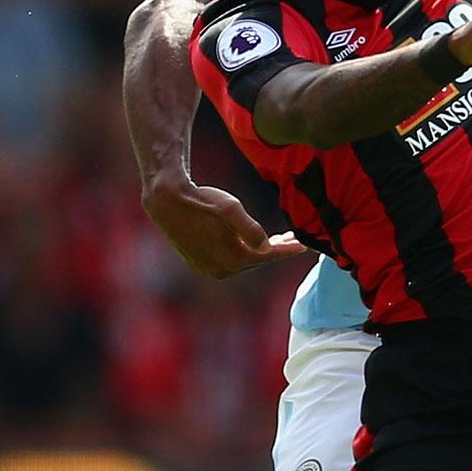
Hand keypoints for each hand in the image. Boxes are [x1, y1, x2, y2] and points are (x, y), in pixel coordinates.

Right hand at [144, 180, 305, 278]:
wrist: (167, 201)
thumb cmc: (200, 200)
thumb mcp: (229, 207)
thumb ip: (249, 228)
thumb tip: (265, 246)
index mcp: (232, 258)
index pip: (268, 256)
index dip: (287, 250)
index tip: (304, 246)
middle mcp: (221, 270)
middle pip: (257, 260)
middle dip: (275, 250)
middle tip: (293, 239)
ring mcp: (210, 270)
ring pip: (244, 261)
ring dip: (260, 251)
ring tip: (277, 240)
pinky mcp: (201, 265)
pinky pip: (230, 261)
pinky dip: (244, 252)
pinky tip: (252, 243)